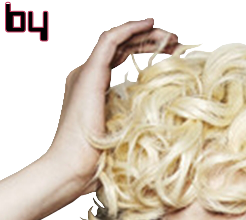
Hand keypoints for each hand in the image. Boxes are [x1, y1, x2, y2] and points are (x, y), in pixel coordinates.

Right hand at [44, 18, 180, 197]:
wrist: (70, 169)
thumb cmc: (94, 165)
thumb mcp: (120, 140)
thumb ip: (133, 126)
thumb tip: (160, 127)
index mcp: (92, 90)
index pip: (119, 61)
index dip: (144, 53)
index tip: (171, 54)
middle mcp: (86, 77)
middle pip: (120, 49)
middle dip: (147, 41)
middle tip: (175, 41)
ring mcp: (85, 74)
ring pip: (116, 41)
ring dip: (144, 34)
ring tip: (170, 36)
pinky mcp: (89, 74)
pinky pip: (110, 40)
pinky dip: (130, 29)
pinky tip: (149, 25)